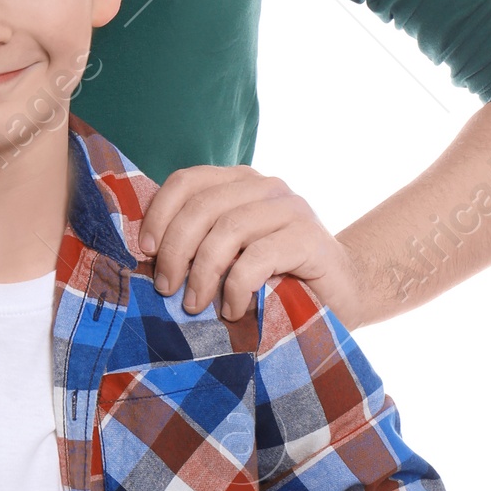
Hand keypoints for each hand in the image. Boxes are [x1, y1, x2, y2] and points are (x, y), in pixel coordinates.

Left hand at [139, 164, 364, 323]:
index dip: (159, 214)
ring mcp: (290, 208)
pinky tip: (231, 310)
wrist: (343, 292)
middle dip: (176, 250)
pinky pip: (258, 258)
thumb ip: (200, 241)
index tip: (146, 251)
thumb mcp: (230, 253)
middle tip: (167, 288)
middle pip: (202, 206)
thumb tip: (147, 254)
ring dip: (203, 272)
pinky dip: (235, 287)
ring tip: (194, 304)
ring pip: (228, 229)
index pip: (186, 181)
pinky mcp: (309, 238)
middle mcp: (264, 186)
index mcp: (239, 182)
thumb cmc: (276, 276)